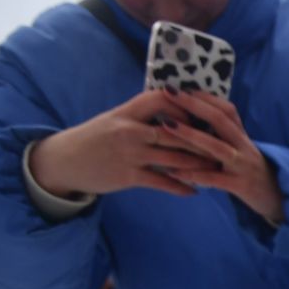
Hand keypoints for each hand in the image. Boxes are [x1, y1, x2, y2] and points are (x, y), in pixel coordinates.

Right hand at [27, 88, 202, 199]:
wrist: (65, 161)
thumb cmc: (95, 138)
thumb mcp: (115, 119)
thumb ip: (141, 116)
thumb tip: (172, 110)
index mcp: (127, 112)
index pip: (161, 98)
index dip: (184, 104)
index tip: (201, 113)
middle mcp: (129, 130)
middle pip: (175, 131)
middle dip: (201, 139)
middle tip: (223, 145)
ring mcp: (130, 153)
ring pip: (173, 157)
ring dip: (198, 164)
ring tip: (217, 168)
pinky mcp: (128, 176)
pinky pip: (162, 181)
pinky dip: (181, 186)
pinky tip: (195, 190)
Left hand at [151, 89, 284, 224]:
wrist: (278, 199)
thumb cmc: (251, 173)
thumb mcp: (241, 151)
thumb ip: (222, 137)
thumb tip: (193, 120)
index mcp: (242, 136)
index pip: (226, 109)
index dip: (204, 97)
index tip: (181, 88)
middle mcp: (244, 146)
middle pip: (220, 120)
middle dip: (193, 104)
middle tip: (168, 92)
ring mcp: (243, 166)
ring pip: (216, 147)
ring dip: (190, 134)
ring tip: (166, 124)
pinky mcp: (241, 186)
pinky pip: (214, 179)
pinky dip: (194, 175)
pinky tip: (173, 172)